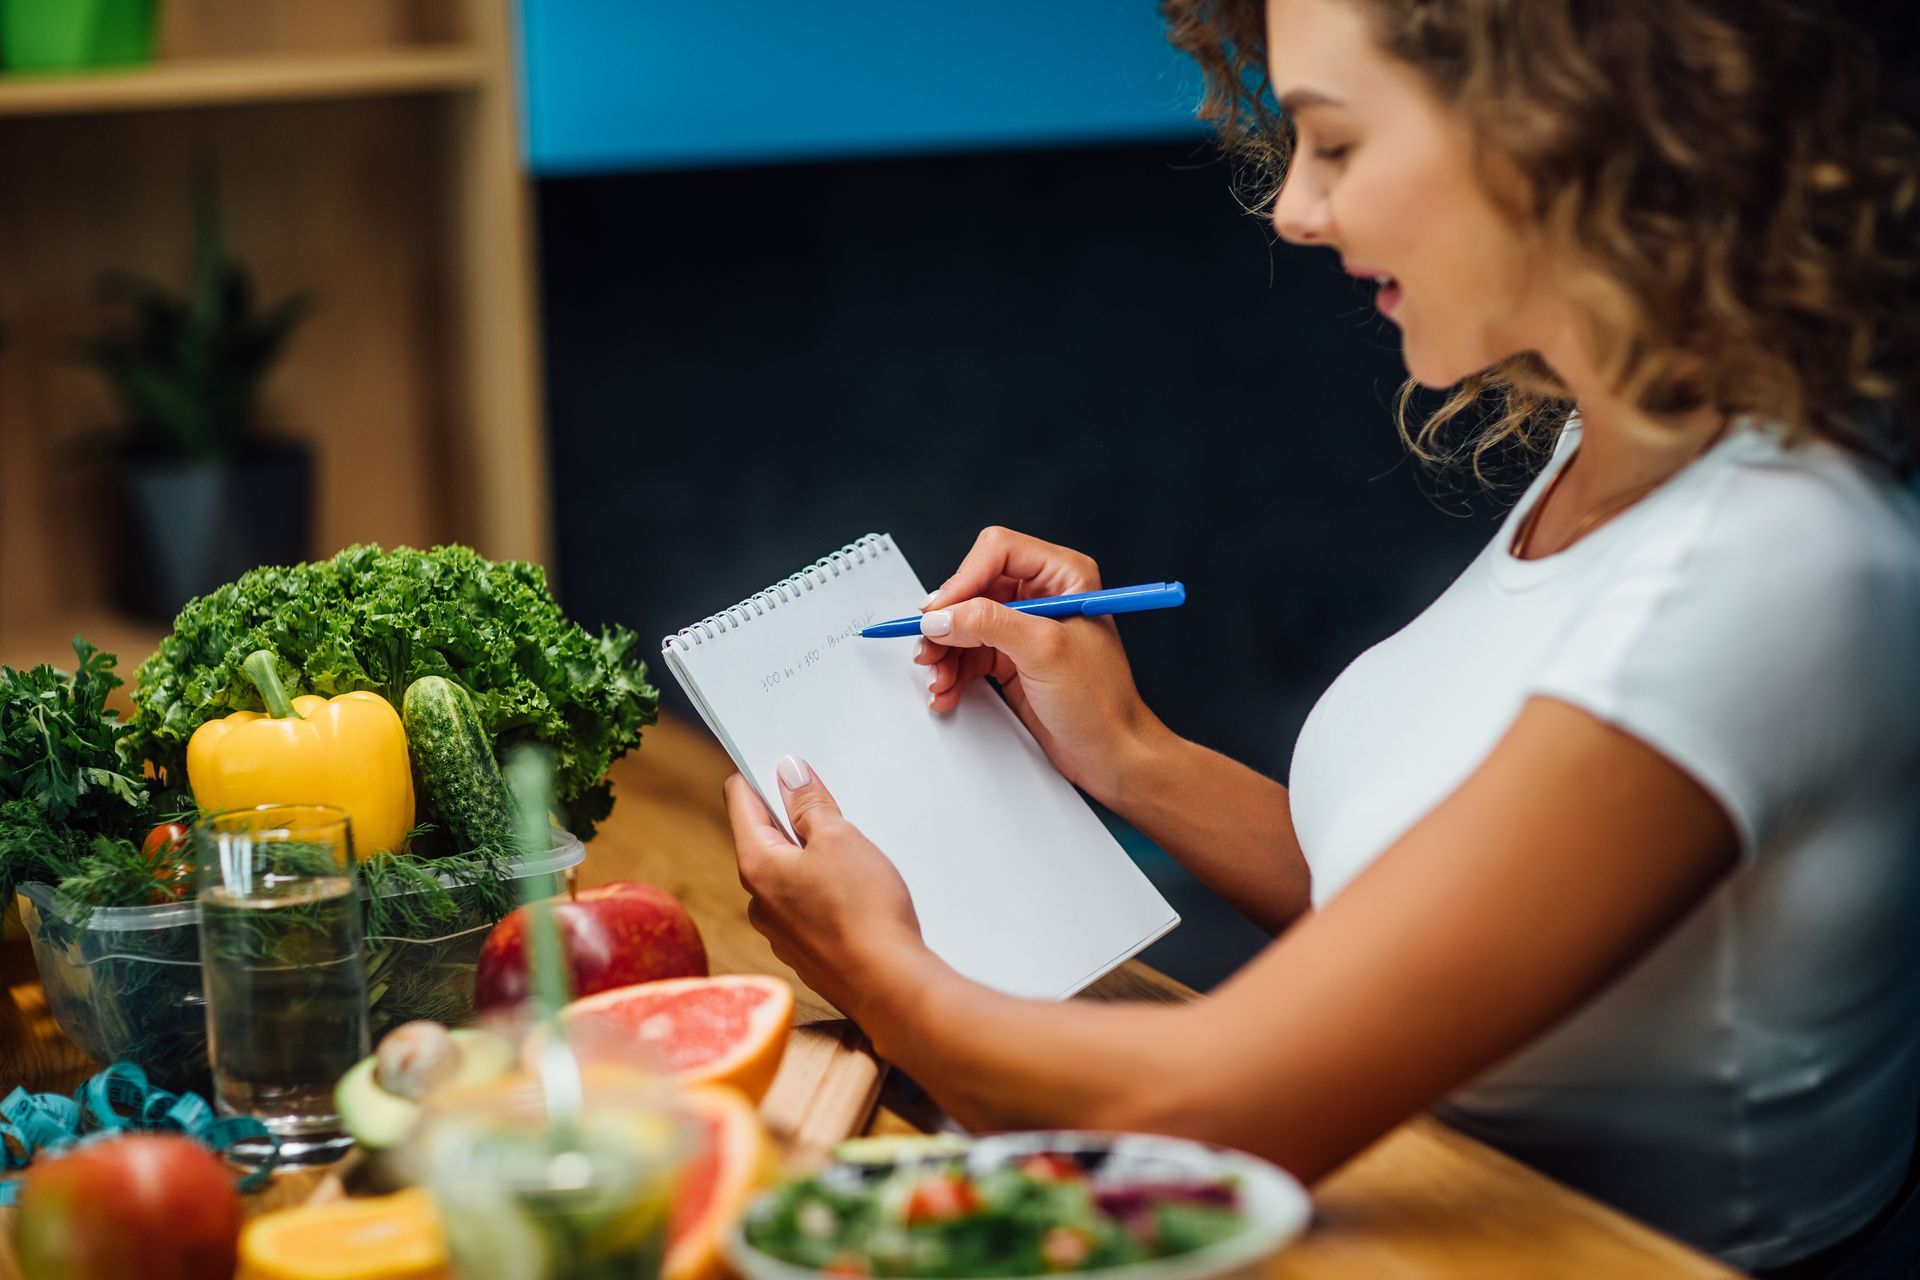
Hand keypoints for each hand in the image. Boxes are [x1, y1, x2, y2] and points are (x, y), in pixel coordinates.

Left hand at [724, 759, 923, 1021]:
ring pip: (789, 876)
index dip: (759, 777)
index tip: (781, 764)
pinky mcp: (805, 952)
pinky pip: (806, 906)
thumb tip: (788, 774)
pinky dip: (824, 892)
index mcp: (757, 866)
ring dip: (812, 859)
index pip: (741, 803)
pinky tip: (856, 894)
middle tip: (830, 806)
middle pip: (766, 840)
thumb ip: (809, 805)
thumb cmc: (863, 913)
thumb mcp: (840, 839)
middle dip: (794, 820)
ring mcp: (780, 931)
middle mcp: (759, 901)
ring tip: (853, 856)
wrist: (889, 986)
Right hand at [917, 526, 1165, 802]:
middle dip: (949, 622)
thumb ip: (990, 624)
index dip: (964, 580)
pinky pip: (969, 654)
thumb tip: (944, 615)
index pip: (998, 552)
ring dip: (946, 652)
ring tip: (939, 678)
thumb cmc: (1102, 701)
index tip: (941, 612)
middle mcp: (1043, 595)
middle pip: (974, 588)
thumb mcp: (1044, 651)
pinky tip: (948, 690)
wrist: (1111, 753)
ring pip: (965, 623)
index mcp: (1063, 575)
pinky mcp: (1013, 658)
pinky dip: (953, 671)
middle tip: (931, 647)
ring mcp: (1026, 627)